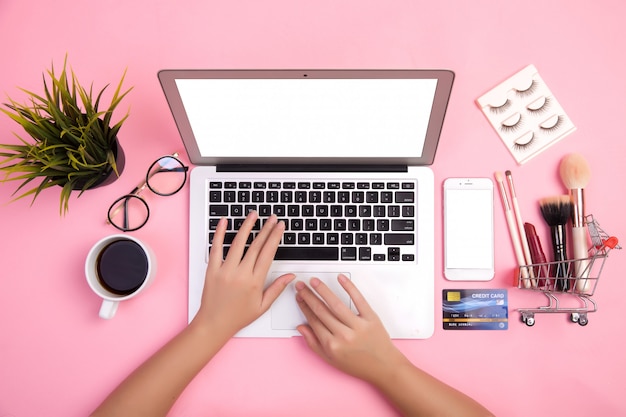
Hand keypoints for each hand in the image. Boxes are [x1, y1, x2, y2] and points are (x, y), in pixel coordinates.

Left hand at [195, 211, 294, 337]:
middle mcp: (240, 273)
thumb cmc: (237, 316)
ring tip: (254, 214)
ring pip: (238, 242)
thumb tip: (290, 276)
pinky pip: (216, 248)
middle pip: (256, 245)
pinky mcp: (212, 269)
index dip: (275, 237)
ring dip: (247, 226)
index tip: (280, 227)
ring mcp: (225, 270)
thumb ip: (277, 288)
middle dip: (266, 229)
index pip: (268, 253)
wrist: (214, 324)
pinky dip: (219, 233)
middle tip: (273, 218)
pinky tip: (225, 222)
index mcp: (255, 281)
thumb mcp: (262, 305)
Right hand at [295, 275, 403, 383]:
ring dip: (323, 290)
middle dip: (308, 296)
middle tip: (301, 286)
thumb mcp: (331, 359)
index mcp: (332, 345)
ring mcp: (358, 326)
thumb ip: (313, 343)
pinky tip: (341, 279)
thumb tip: (301, 328)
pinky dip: (349, 287)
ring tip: (314, 281)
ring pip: (336, 304)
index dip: (304, 307)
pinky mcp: (371, 319)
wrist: (384, 367)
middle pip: (321, 310)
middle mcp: (344, 335)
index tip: (299, 297)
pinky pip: (358, 300)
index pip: (313, 320)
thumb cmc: (358, 364)